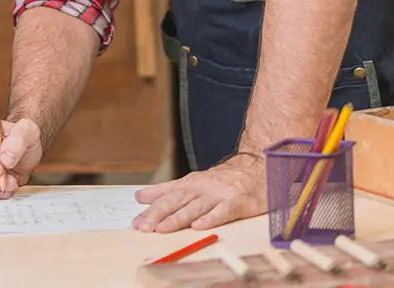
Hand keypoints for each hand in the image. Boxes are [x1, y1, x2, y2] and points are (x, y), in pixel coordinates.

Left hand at [132, 153, 265, 232]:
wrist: (257, 166)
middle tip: (143, 227)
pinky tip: (199, 226)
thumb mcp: (193, 181)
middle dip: (158, 214)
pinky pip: (223, 211)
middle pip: (177, 202)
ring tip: (163, 228)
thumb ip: (168, 190)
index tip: (136, 221)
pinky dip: (210, 218)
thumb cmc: (224, 179)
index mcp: (191, 183)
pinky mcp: (239, 202)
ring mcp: (220, 194)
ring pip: (196, 207)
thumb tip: (141, 196)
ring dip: (178, 218)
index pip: (167, 197)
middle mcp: (203, 187)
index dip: (151, 209)